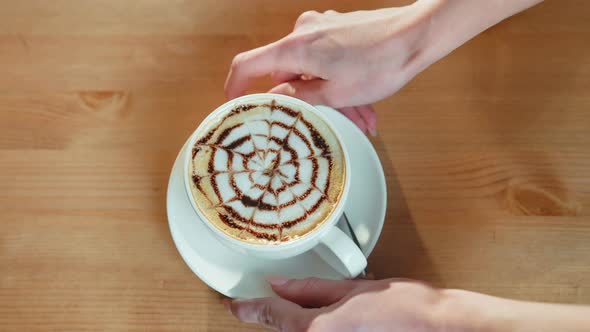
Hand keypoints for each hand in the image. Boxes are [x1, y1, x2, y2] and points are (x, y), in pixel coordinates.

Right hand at [224, 1, 444, 133]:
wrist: (416, 36)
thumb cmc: (381, 62)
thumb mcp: (334, 92)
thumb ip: (298, 97)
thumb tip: (274, 99)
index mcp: (295, 47)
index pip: (248, 64)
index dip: (235, 86)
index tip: (233, 103)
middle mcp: (304, 32)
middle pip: (289, 75)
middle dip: (310, 102)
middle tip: (330, 124)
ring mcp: (322, 29)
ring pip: (314, 72)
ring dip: (334, 97)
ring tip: (361, 117)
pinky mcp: (337, 31)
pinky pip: (328, 62)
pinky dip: (341, 82)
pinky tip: (363, 103)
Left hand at [224, 277, 461, 331]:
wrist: (438, 328)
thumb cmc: (405, 307)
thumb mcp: (351, 289)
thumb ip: (310, 289)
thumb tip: (281, 285)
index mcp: (316, 329)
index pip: (270, 314)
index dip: (247, 308)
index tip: (233, 305)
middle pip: (286, 328)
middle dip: (277, 312)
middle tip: (271, 297)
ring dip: (300, 320)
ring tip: (308, 303)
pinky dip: (316, 329)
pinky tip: (328, 317)